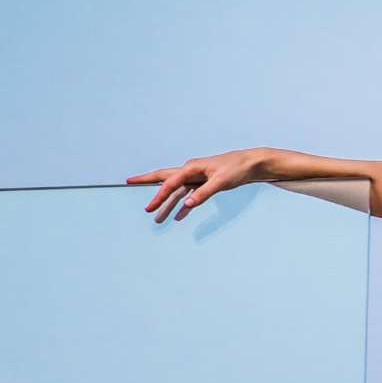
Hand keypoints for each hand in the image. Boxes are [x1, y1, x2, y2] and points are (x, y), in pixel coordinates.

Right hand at [128, 149, 266, 222]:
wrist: (252, 164)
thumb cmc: (237, 168)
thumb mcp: (221, 182)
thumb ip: (203, 194)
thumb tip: (186, 205)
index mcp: (193, 167)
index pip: (171, 182)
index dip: (158, 195)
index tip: (148, 207)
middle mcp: (192, 170)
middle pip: (165, 177)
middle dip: (148, 182)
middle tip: (129, 181)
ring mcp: (198, 176)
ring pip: (177, 191)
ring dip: (167, 204)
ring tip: (156, 219)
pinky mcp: (205, 183)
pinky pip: (189, 195)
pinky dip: (183, 206)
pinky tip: (178, 216)